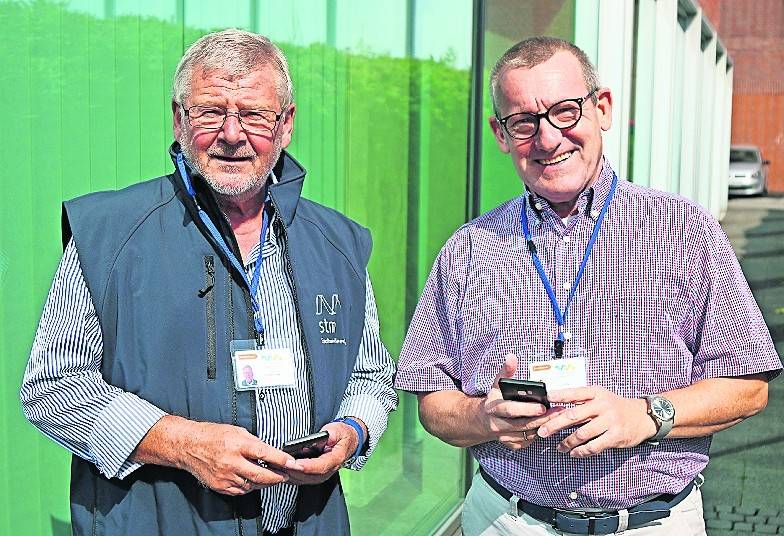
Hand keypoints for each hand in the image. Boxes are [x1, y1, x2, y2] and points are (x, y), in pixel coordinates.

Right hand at [178, 421, 302, 495]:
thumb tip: (268, 451)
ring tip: (270, 476)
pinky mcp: (220, 485)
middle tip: (285, 475)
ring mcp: (225, 476)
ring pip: (252, 485)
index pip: (264, 453)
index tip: (291, 462)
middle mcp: (231, 462)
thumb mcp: (236, 431)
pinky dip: (249, 486)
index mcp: (237, 444)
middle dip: (277, 477)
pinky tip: (252, 480)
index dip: (280, 459)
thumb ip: (253, 442)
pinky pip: (240, 491)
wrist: (189, 446)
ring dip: (263, 482)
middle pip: (260, 475)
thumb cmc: (212, 435)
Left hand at [284, 421, 361, 484]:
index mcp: (335, 459)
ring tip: (275, 465)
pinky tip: (279, 469)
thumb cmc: (341, 435)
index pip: (320, 466)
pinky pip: (300, 479)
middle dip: (292, 470)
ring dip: (288, 474)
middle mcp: (328, 471)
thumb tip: (321, 438)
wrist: (347, 442)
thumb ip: (330, 434)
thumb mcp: (338, 429)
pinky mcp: (314, 476)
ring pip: (302, 479)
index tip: (293, 463)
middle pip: (308, 475)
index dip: (306, 466)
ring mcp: (321, 475)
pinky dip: (289, 475)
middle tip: (278, 463)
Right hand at [479, 354, 563, 449]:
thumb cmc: (494, 401)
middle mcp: (497, 425)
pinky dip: (537, 434)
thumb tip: (512, 357)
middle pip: (523, 425)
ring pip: (528, 434)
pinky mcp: (511, 444)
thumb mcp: (496, 385)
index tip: (543, 406)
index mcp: (494, 408)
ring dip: (543, 426)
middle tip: (559, 412)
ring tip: (558, 417)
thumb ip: (506, 371)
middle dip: (542, 419)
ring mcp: (503, 437)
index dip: (527, 409)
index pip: (511, 410)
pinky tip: (545, 425)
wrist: (481, 421)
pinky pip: (528, 441)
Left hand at [538, 386, 656, 456]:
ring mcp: (610, 421)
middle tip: (542, 431)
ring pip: (582, 433)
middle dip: (555, 424)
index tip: (546, 398)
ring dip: (567, 442)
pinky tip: (574, 453)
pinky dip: (582, 451)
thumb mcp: (600, 397)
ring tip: (559, 447)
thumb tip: (556, 407)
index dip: (560, 395)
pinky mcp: (616, 436)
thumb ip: (582, 401)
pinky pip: (594, 446)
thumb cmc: (615, 406)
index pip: (575, 393)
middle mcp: (602, 405)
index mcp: (596, 393)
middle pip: (573, 415)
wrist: (643, 416)